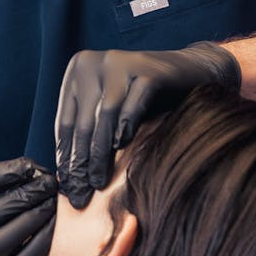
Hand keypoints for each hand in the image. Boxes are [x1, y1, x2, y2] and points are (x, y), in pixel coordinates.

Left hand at [55, 42, 240, 208]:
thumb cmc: (144, 96)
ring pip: (104, 116)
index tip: (67, 186)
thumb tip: (66, 175)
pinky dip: (125, 128)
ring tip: (98, 181)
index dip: (65, 157)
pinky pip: (132, 104)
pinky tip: (121, 148)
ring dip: (100, 154)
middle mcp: (93, 62)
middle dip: (80, 162)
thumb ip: (89, 130)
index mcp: (77, 70)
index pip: (65, 122)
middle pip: (82, 122)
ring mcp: (120, 62)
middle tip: (80, 192)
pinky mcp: (147, 69)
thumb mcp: (109, 109)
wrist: (191, 70)